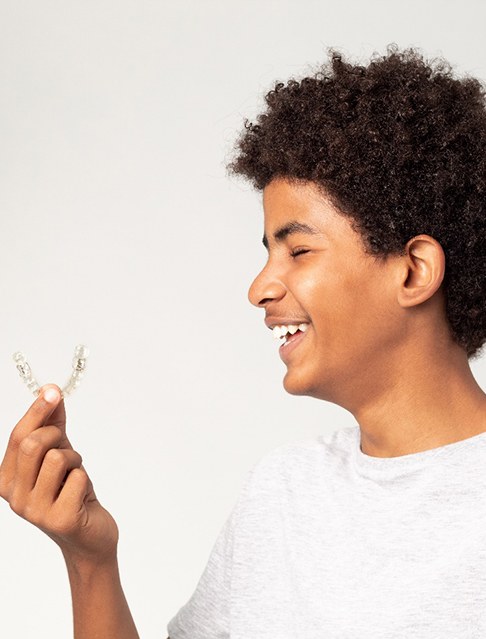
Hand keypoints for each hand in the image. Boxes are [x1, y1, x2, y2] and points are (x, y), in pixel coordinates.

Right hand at [0, 384, 118, 565]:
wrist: (88, 535)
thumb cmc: (70, 491)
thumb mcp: (59, 452)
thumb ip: (53, 422)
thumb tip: (50, 390)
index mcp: (6, 479)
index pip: (18, 436)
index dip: (36, 411)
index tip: (52, 391)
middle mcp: (14, 496)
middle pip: (33, 444)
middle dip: (57, 436)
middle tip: (67, 449)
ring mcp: (35, 511)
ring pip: (57, 458)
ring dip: (74, 460)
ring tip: (74, 475)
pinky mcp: (60, 519)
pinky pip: (78, 477)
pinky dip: (85, 479)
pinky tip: (81, 496)